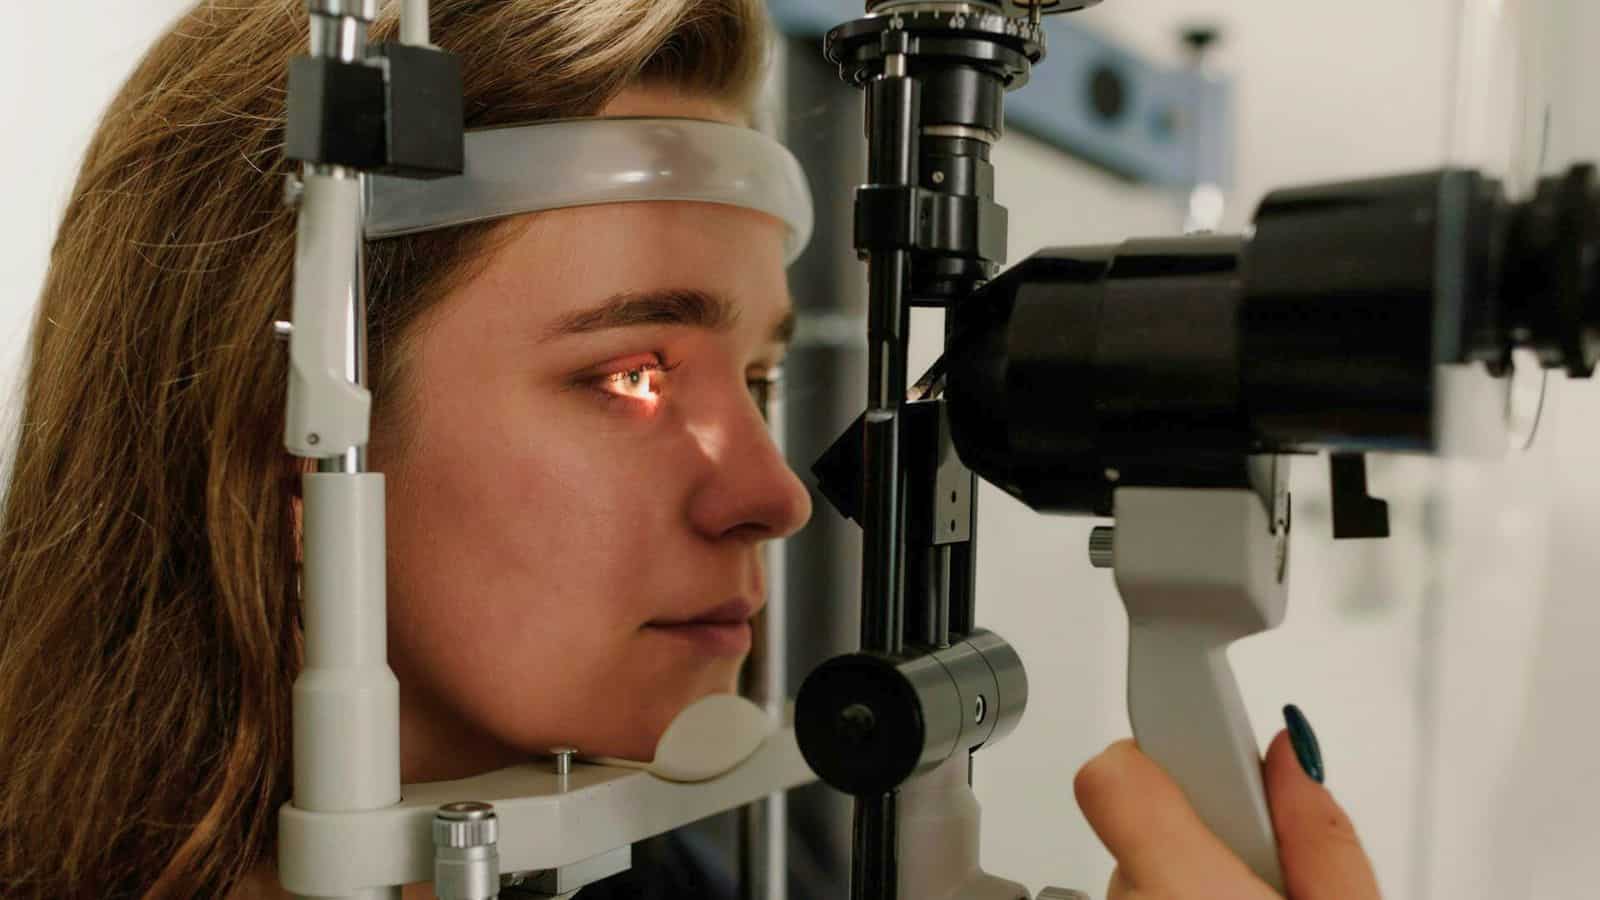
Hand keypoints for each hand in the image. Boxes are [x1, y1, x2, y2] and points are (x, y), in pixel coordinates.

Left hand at [1074, 730, 1380, 898]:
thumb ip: (1321, 838)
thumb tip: (1292, 755)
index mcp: (1183, 889)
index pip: (1116, 771)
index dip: (1165, 747)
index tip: (1214, 748)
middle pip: (1139, 818)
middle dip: (1198, 823)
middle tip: (1261, 864)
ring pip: (1138, 866)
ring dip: (1186, 873)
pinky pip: (1135, 898)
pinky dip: (1172, 899)